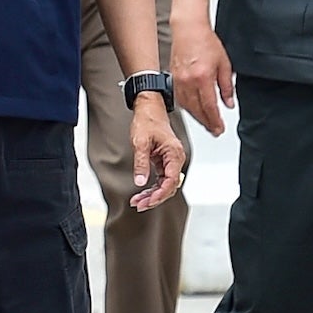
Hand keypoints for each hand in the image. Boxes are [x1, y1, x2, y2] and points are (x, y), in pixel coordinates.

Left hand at [125, 94, 186, 208]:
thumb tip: (140, 182)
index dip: (160, 194)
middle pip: (170, 186)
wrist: (149, 108)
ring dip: (152, 195)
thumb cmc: (147, 120)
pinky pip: (161, 179)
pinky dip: (152, 187)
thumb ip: (141, 163)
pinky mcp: (164, 161)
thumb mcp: (140, 142)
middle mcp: (176, 158)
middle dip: (155, 198)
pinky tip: (142, 193)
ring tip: (137, 202)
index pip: (171, 181)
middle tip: (139, 205)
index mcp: (174, 154)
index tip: (148, 201)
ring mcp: (171, 161)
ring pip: (165, 185)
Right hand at [169, 22, 235, 133]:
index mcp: (202, 77)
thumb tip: (228, 102)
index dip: (215, 121)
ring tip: (206, 123)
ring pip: (187, 107)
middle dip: (207, 123)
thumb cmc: (205, 41)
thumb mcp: (224, 64)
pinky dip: (188, 107)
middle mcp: (188, 81)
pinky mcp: (173, 78)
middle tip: (214, 130)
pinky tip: (194, 110)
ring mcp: (179, 81)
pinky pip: (180, 99)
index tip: (220, 128)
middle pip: (197, 110)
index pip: (209, 107)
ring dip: (197, 117)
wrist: (188, 29)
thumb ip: (227, 86)